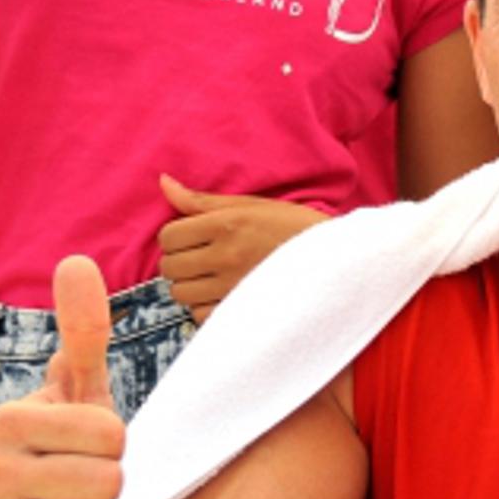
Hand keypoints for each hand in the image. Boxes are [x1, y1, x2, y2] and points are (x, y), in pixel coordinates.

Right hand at [0, 256, 124, 498]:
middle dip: (112, 484)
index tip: (91, 446)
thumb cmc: (75, 454)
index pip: (108, 431)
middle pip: (107, 479)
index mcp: (6, 422)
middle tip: (86, 484)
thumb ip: (84, 332)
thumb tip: (76, 261)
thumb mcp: (85, 392)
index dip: (116, 442)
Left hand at [157, 174, 327, 322]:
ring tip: (211, 277)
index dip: (175, 237)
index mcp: (226, 224)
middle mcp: (225, 256)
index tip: (192, 237)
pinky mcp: (241, 310)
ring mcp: (232, 286)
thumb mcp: (250, 205)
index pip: (168, 236)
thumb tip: (164, 182)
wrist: (334, 258)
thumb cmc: (292, 227)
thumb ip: (202, 200)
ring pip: (181, 294)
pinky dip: (205, 308)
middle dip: (180, 261)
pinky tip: (222, 295)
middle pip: (170, 267)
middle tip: (201, 257)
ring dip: (190, 286)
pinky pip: (200, 316)